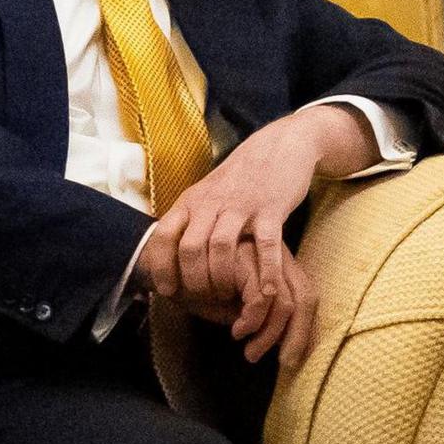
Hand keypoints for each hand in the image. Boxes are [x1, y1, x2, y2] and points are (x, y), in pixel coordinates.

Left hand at [134, 105, 365, 362]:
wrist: (281, 144)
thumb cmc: (242, 176)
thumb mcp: (206, 191)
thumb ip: (189, 217)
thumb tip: (166, 250)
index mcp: (193, 200)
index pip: (165, 235)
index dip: (162, 266)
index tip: (168, 290)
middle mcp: (213, 203)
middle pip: (191, 248)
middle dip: (194, 281)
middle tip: (204, 299)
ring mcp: (242, 205)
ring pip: (221, 248)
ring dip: (222, 278)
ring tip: (229, 295)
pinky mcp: (272, 209)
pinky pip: (266, 245)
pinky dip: (266, 272)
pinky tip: (268, 292)